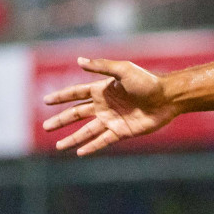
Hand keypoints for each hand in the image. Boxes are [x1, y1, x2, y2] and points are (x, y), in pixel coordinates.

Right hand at [41, 58, 178, 155]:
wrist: (167, 98)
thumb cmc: (147, 82)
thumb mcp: (123, 70)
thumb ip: (101, 66)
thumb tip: (78, 60)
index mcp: (102, 89)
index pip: (76, 93)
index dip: (61, 97)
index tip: (45, 101)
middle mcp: (104, 105)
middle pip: (77, 114)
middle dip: (61, 120)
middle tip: (46, 127)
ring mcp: (112, 119)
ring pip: (87, 131)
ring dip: (72, 138)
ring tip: (58, 146)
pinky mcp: (122, 131)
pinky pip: (103, 140)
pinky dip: (91, 147)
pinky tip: (80, 152)